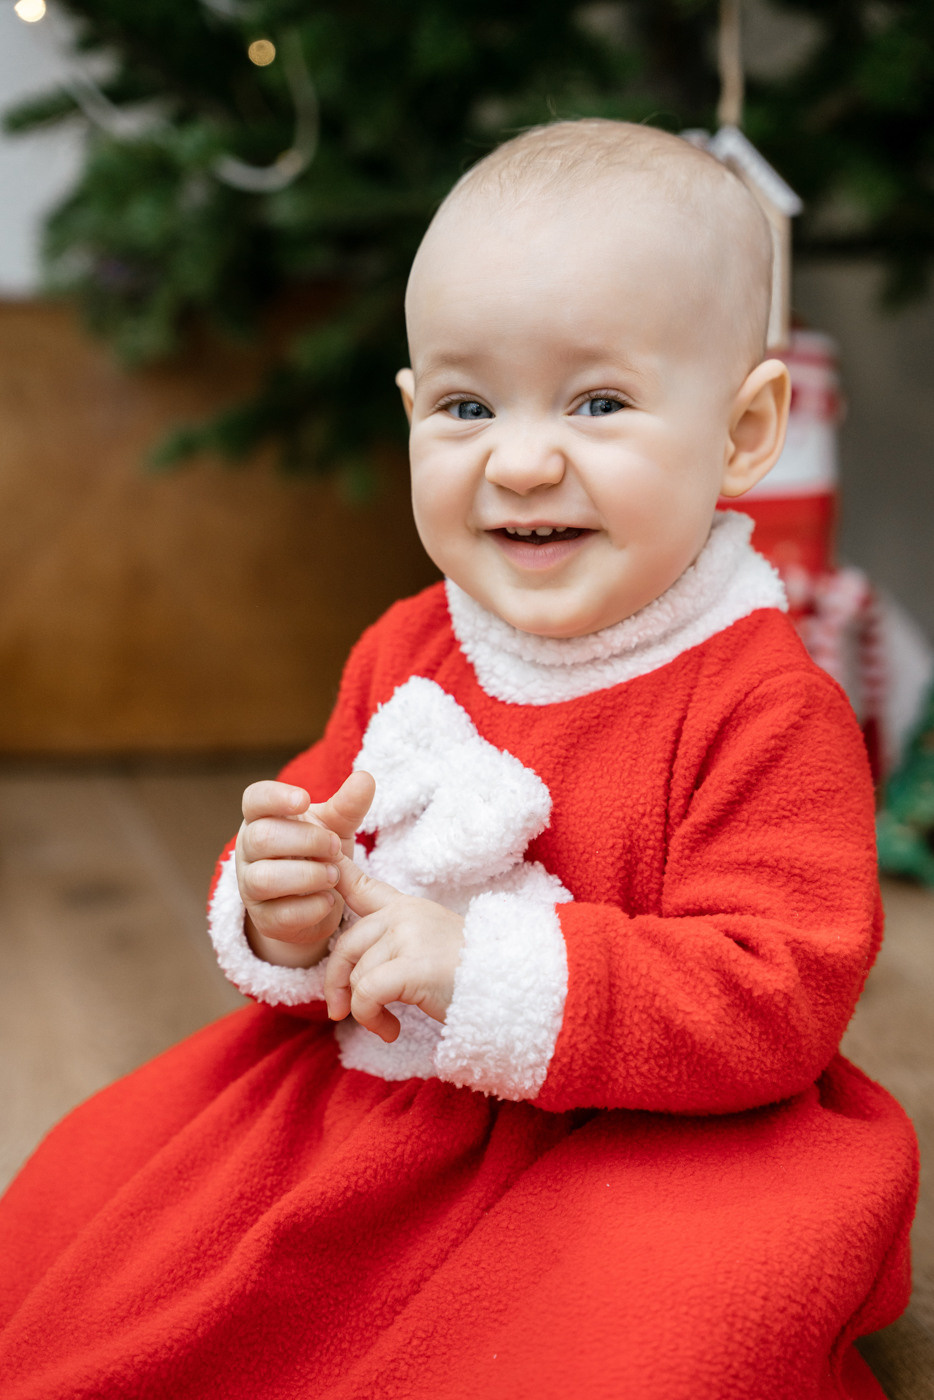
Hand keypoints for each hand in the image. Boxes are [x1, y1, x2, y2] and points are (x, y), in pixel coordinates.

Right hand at [236, 770, 375, 967]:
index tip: (304, 799)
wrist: (317, 900)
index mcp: (263, 817)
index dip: (276, 797)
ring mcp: (251, 886)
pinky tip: (329, 900)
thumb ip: (348, 805)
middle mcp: (249, 850)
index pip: (254, 799)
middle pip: (261, 837)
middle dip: (305, 841)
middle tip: (334, 846)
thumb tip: (366, 777)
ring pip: (264, 878)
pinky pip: (280, 914)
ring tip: (334, 874)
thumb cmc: (319, 851)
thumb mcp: (335, 826)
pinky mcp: (264, 919)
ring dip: (307, 875)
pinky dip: (310, 907)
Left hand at [324, 854, 465, 1041]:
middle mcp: (405, 915)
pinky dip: (371, 1018)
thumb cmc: (471, 976)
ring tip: (387, 1025)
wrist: (511, 987)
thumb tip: (349, 973)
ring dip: (364, 1011)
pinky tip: (391, 1030)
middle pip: (346, 945)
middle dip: (337, 984)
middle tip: (342, 1012)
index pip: (362, 885)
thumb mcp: (430, 945)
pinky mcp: (413, 965)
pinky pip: (367, 993)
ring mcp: (409, 936)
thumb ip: (393, 944)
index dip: (336, 872)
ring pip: (357, 976)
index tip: (321, 862)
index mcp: (407, 908)